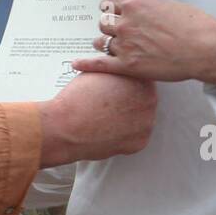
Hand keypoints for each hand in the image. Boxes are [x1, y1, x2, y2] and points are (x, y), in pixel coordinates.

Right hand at [38, 71, 156, 167]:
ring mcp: (146, 124)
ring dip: (128, 117)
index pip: (142, 79)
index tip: (119, 87)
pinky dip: (124, 134)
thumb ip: (114, 71)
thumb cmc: (78, 99)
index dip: (128, 83)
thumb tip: (115, 71)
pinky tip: (109, 129)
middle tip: (111, 103)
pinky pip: (134, 137)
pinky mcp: (139, 143)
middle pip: (144, 99)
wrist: (66, 126)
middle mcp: (149, 102)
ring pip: (140, 119)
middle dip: (129, 100)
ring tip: (107, 116)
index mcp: (141, 81)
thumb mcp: (99, 71)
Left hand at [72, 0, 215, 84]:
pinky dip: (86, 64)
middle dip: (108, 28)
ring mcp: (126, 44)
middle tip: (116, 34)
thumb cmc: (194, 26)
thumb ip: (147, 9)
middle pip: (103, 23)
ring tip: (110, 48)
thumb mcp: (167, 6)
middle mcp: (126, 23)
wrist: (206, 48)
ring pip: (101, 41)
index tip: (111, 14)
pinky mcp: (128, 65)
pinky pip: (100, 63)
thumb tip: (140, 12)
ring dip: (104, 43)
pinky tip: (75, 64)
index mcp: (135, 5)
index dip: (110, 10)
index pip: (109, 4)